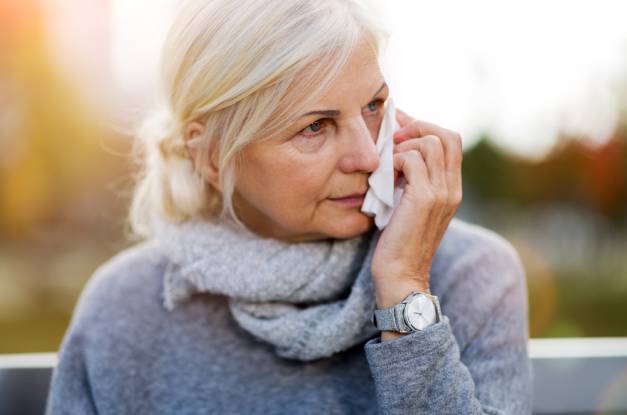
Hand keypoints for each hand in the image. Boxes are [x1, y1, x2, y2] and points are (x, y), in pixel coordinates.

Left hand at [371, 108, 462, 308]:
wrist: (401, 276)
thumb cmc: (398, 243)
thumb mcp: (408, 206)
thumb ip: (411, 181)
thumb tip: (395, 151)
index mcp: (451, 189)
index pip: (451, 141)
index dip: (424, 126)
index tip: (399, 125)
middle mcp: (452, 188)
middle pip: (447, 134)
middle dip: (417, 127)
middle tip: (392, 138)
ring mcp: (441, 193)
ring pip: (430, 142)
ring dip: (403, 145)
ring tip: (386, 163)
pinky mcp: (424, 198)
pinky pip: (411, 159)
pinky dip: (394, 160)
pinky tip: (384, 178)